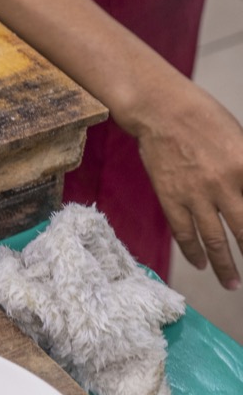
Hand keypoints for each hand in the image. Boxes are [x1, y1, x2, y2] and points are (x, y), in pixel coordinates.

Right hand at [134, 79, 242, 289]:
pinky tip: (200, 264)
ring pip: (215, 239)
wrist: (160, 110)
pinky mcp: (170, 197)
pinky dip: (193, 250)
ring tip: (233, 283)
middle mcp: (223, 186)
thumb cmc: (203, 117)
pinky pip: (184, 231)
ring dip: (225, 265)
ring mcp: (195, 195)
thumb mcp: (240, 140)